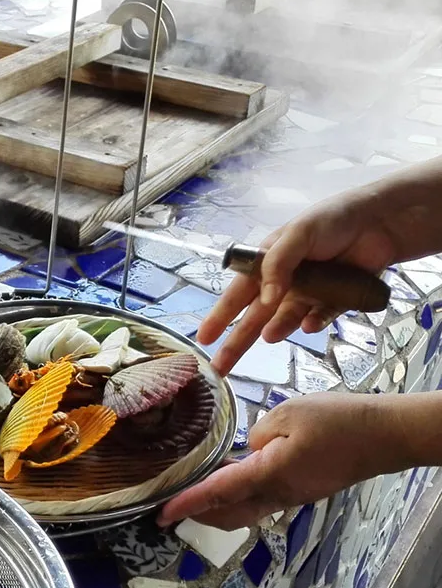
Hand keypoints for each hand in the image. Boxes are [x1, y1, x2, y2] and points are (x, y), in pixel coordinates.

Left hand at [157, 392, 395, 529]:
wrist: (382, 436)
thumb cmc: (336, 421)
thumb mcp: (287, 414)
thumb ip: (257, 435)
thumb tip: (247, 451)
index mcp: (270, 474)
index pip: (217, 493)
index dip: (186, 503)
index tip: (162, 514)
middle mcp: (278, 495)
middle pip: (227, 514)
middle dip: (198, 513)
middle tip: (171, 504)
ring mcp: (291, 497)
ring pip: (244, 512)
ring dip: (217, 507)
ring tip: (194, 492)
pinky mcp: (301, 492)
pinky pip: (261, 501)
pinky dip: (237, 497)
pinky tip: (230, 477)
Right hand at [199, 186, 398, 375]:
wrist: (383, 221)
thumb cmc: (333, 219)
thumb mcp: (297, 234)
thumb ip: (277, 265)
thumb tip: (265, 300)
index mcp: (267, 263)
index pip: (237, 294)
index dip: (220, 317)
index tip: (204, 338)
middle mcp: (283, 282)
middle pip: (255, 318)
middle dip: (237, 342)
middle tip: (220, 367)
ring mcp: (308, 293)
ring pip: (286, 320)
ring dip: (278, 329)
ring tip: (270, 336)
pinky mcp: (334, 301)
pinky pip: (320, 319)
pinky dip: (314, 323)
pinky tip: (311, 324)